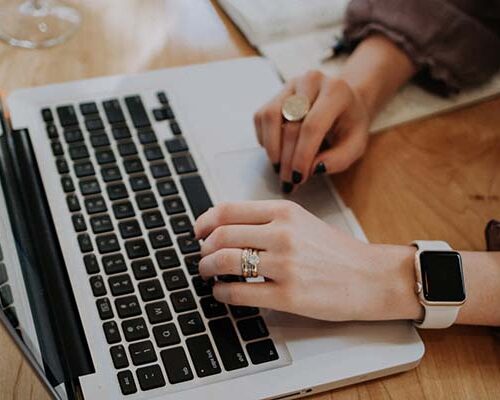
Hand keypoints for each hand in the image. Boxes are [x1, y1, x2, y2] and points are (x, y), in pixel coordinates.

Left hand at [194, 200, 420, 321]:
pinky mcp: (288, 296)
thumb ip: (267, 221)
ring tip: (208, 274)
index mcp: (284, 212)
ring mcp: (285, 265)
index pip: (228, 210)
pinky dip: (221, 293)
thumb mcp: (302, 222)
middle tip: (202, 256)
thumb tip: (226, 228)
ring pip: (225, 262)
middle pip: (221, 236)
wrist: (371, 277)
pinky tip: (222, 293)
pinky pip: (239, 292)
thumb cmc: (336, 251)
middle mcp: (282, 234)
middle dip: (203, 249)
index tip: (198, 231)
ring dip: (207, 269)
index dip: (204, 221)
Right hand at [254, 71, 369, 192]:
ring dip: (272, 148)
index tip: (298, 177)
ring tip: (279, 168)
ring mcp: (291, 85)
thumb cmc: (349, 124)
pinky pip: (261, 117)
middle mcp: (311, 82)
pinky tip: (277, 152)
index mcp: (336, 91)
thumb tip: (313, 169)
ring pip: (270, 117)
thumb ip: (339, 159)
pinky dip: (265, 139)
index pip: (313, 125)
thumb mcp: (356, 145)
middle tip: (288, 181)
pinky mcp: (276, 93)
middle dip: (287, 159)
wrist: (344, 101)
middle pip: (291, 125)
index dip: (302, 155)